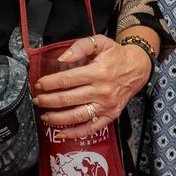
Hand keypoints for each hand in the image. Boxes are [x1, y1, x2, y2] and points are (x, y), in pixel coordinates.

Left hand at [32, 35, 150, 139]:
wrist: (137, 68)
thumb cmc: (116, 55)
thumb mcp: (100, 42)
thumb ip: (80, 47)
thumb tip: (61, 59)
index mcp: (98, 72)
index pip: (67, 80)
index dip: (49, 83)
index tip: (39, 84)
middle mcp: (102, 90)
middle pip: (68, 99)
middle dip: (48, 100)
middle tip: (37, 100)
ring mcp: (106, 105)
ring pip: (77, 116)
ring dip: (57, 118)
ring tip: (44, 116)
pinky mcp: (110, 115)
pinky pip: (91, 128)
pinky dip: (75, 133)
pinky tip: (62, 133)